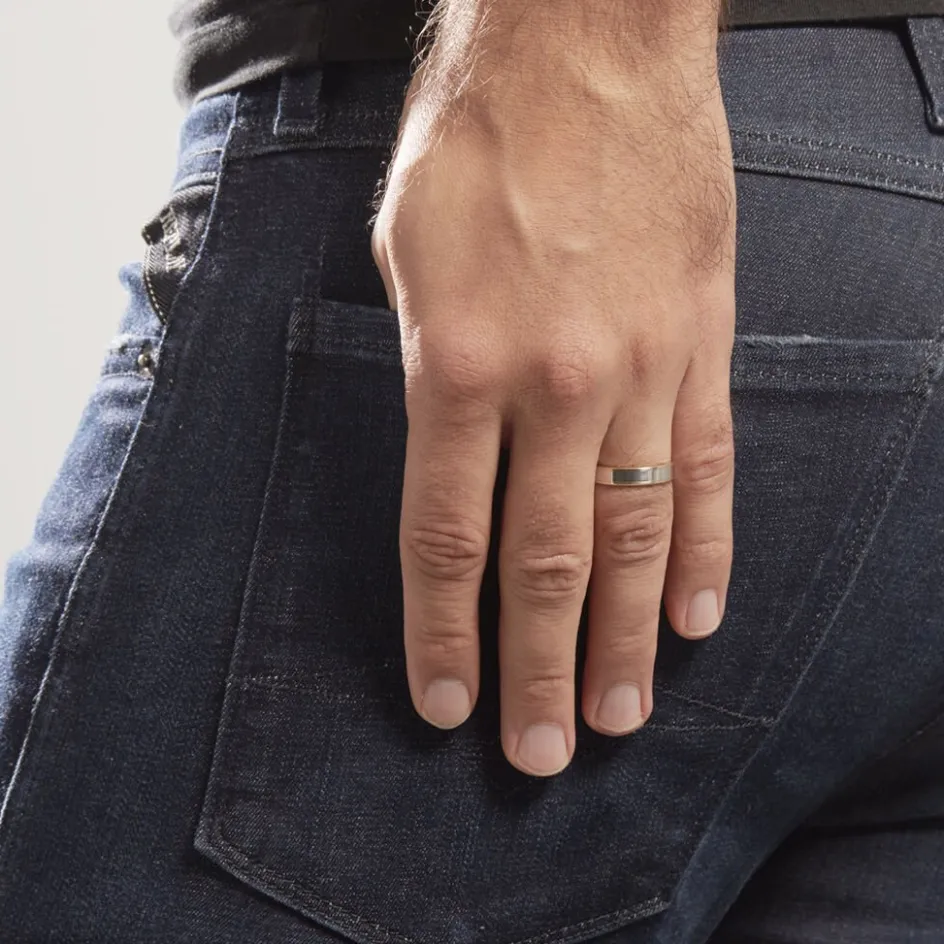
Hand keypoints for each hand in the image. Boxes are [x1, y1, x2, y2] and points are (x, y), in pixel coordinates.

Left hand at [371, 0, 734, 775]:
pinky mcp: (703, 343)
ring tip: (616, 718)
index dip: (444, 633)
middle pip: (542, 562)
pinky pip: (709, 468)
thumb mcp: (407, 252)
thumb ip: (428, 367)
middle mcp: (555, 387)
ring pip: (634, 536)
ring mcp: (642, 369)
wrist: (587, 42)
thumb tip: (447, 451)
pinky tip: (694, 618)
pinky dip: (704, 550)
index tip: (445, 703)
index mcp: (459, 365)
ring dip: (621, 637)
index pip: (447, 539)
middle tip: (536, 754)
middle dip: (534, 668)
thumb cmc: (480, 137)